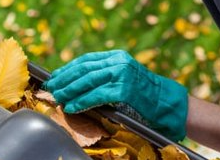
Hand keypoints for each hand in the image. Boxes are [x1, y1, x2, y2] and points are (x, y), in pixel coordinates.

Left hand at [44, 50, 187, 140]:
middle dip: (65, 80)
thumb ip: (103, 75)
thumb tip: (74, 82)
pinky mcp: (124, 90)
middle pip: (84, 69)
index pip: (86, 60)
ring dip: (70, 91)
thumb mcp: (123, 76)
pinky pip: (96, 96)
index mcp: (117, 56)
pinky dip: (82, 101)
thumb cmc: (142, 94)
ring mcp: (122, 75)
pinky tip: (72, 106)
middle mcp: (118, 62)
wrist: (167, 103)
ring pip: (88, 81)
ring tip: (59, 98)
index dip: (68, 69)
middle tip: (52, 88)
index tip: (55, 77)